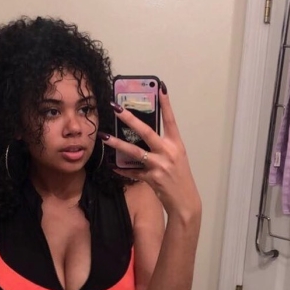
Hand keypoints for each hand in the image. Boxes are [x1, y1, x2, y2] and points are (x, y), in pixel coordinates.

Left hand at [100, 82, 200, 221]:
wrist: (185, 201)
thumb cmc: (179, 178)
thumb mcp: (175, 159)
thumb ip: (161, 147)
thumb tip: (142, 137)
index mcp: (176, 145)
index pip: (171, 120)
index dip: (166, 104)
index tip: (160, 87)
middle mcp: (168, 152)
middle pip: (146, 132)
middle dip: (130, 119)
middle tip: (116, 108)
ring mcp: (159, 165)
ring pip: (134, 152)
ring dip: (117, 144)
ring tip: (104, 137)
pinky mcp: (151, 178)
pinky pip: (132, 172)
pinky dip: (121, 169)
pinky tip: (111, 165)